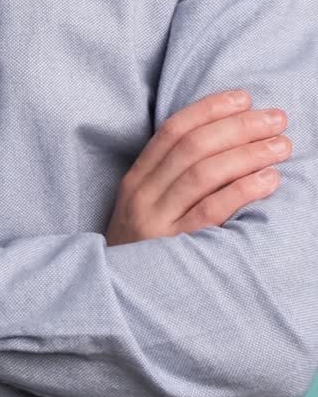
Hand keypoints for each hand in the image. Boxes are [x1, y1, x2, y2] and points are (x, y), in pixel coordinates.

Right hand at [105, 90, 290, 245]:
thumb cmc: (142, 247)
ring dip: (247, 153)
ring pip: (204, 173)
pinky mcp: (176, 248)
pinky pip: (212, 211)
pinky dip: (242, 190)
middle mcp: (143, 194)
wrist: (116, 299)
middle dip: (238, 127)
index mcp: (136, 177)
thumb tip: (223, 142)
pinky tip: (268, 180)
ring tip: (281, 146)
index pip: (174, 129)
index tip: (244, 97)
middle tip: (275, 118)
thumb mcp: (145, 205)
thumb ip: (171, 176)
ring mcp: (157, 221)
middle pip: (193, 147)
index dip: (211, 108)